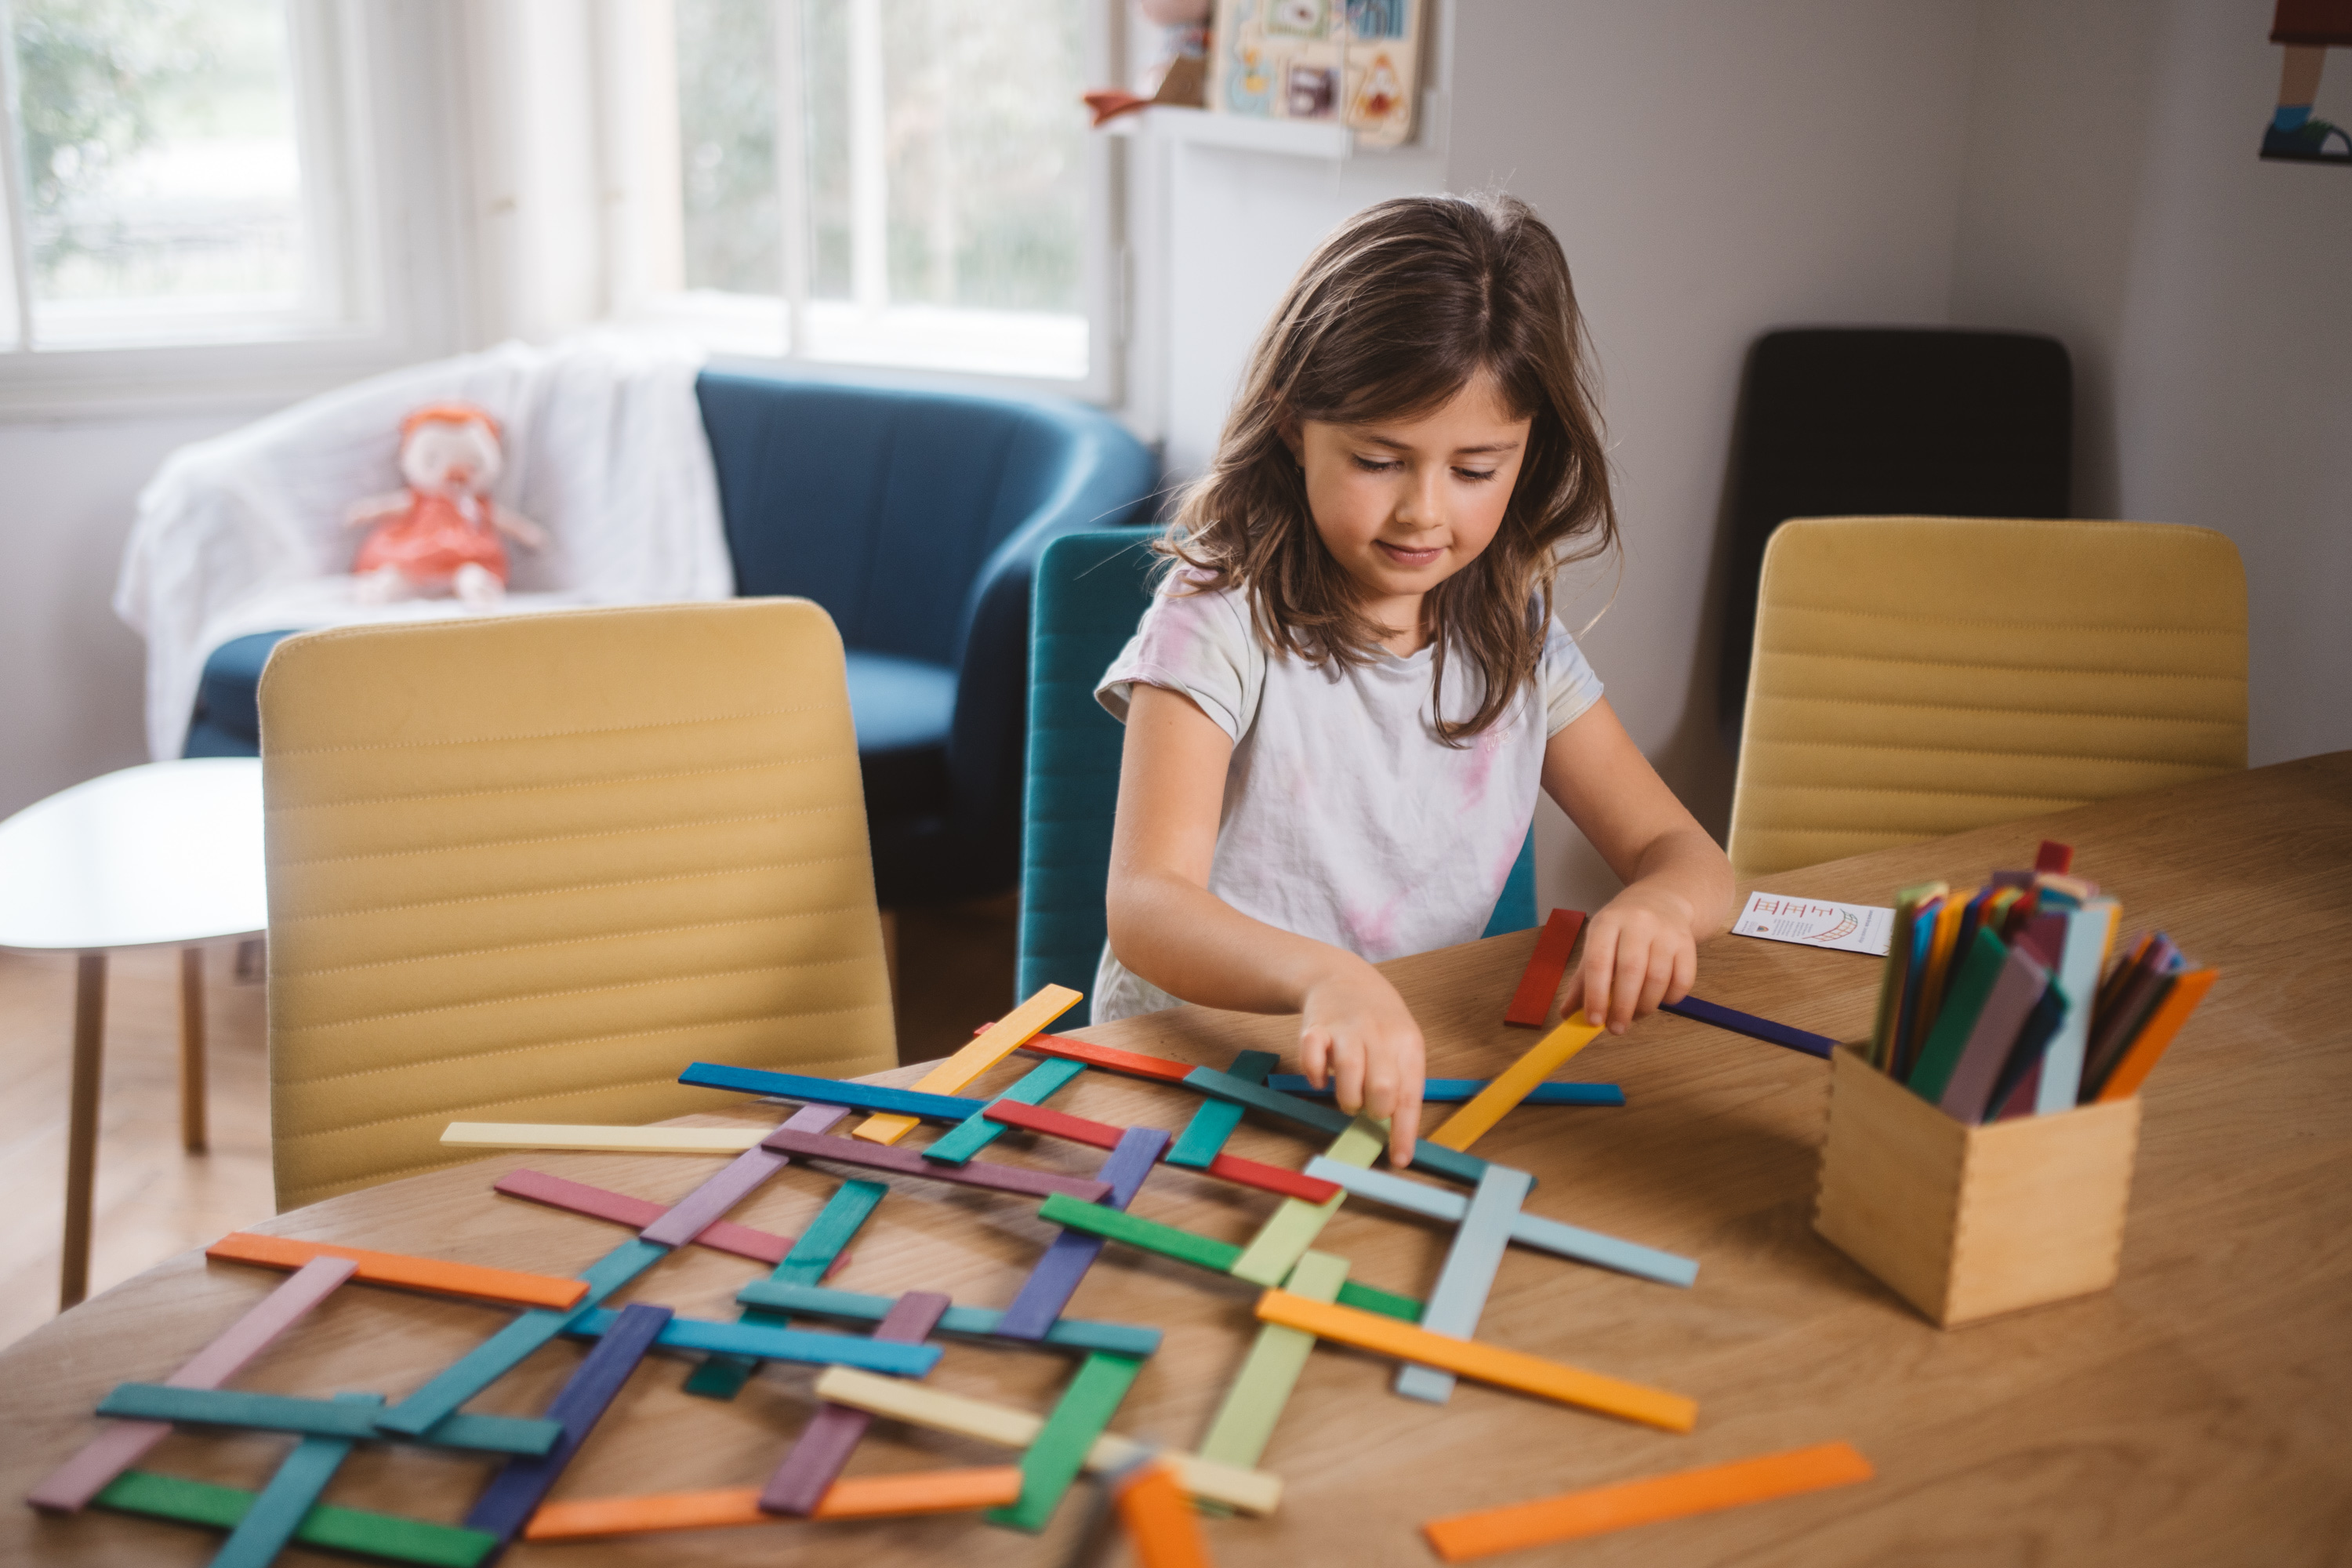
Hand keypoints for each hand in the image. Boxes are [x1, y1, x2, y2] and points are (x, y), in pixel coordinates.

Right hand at [1297, 957, 1426, 1165]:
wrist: (1342, 978)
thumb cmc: (1378, 1022)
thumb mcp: (1401, 1044)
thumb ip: (1401, 1082)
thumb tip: (1398, 1133)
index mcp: (1407, 1043)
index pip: (1410, 1095)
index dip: (1405, 1132)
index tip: (1400, 1159)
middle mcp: (1379, 1034)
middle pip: (1382, 1087)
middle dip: (1374, 1110)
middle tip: (1369, 1107)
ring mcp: (1346, 1029)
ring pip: (1349, 1075)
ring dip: (1347, 1099)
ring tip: (1349, 1097)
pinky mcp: (1315, 1028)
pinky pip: (1312, 1059)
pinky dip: (1315, 1076)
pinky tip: (1322, 1078)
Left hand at [1562, 883, 1697, 1034]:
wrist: (1661, 900)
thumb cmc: (1622, 928)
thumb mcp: (1597, 941)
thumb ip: (1583, 979)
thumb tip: (1567, 1013)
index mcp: (1608, 922)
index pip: (1599, 962)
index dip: (1595, 995)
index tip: (1594, 1021)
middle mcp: (1638, 923)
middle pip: (1631, 971)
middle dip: (1622, 1007)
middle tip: (1616, 1029)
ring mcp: (1666, 932)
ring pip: (1658, 978)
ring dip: (1645, 1006)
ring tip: (1635, 1016)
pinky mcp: (1688, 943)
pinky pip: (1683, 980)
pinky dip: (1670, 999)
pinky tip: (1658, 1001)